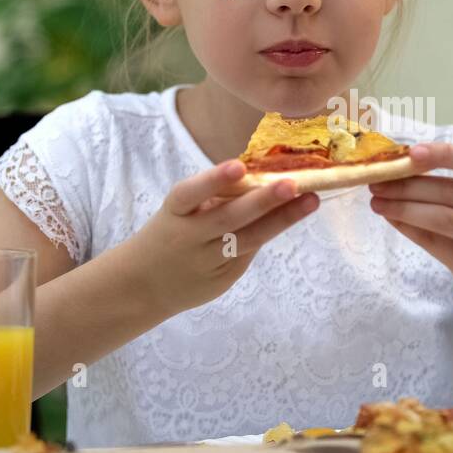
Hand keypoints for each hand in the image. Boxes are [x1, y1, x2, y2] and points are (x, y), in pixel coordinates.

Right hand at [129, 160, 318, 314]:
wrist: (142, 285)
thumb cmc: (170, 233)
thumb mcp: (180, 212)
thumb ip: (213, 198)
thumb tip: (259, 173)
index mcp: (174, 212)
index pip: (190, 193)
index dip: (213, 180)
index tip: (238, 166)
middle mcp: (190, 237)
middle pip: (228, 219)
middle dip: (262, 201)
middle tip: (292, 184)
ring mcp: (207, 262)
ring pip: (247, 239)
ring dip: (281, 219)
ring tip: (310, 201)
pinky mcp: (222, 280)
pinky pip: (248, 253)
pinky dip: (269, 233)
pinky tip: (292, 215)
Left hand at [368, 143, 452, 315]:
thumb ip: (442, 189)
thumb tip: (394, 173)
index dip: (445, 153)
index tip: (412, 151)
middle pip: (450, 191)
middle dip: (408, 185)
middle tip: (376, 182)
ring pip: (443, 217)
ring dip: (404, 208)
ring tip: (377, 203)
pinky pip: (436, 242)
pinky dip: (410, 229)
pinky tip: (392, 220)